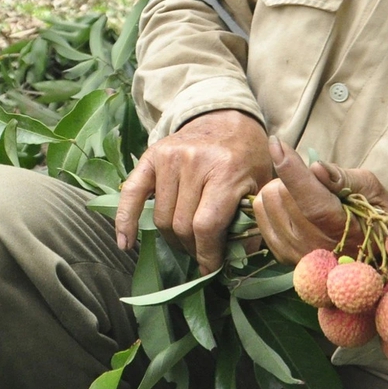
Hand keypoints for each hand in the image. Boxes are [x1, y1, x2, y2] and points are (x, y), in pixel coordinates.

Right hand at [117, 109, 272, 273]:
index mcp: (226, 170)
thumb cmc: (247, 157)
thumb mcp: (262, 186)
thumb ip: (254, 222)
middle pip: (182, 225)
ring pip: (161, 218)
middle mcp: (194, 162)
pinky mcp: (151, 156)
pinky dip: (125, 221)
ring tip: (185, 242)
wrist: (226, 119)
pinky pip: (132, 194)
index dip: (207, 255)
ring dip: (172, 239)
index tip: (211, 269)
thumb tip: (237, 261)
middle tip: (201, 255)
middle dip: (192, 249)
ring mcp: (169, 158)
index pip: (206, 226)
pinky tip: (125, 243)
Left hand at [253, 140, 387, 263]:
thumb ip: (345, 178)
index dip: (292, 171)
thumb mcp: (372, 190)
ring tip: (306, 195)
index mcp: (345, 231)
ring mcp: (296, 253)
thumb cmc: (374, 213)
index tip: (277, 143)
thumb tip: (315, 168)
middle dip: (294, 177)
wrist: (373, 249)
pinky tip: (292, 206)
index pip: (312, 202)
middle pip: (284, 194)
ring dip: (281, 188)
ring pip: (267, 201)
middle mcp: (317, 246)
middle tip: (316, 183)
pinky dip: (272, 201)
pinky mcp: (281, 253)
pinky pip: (260, 213)